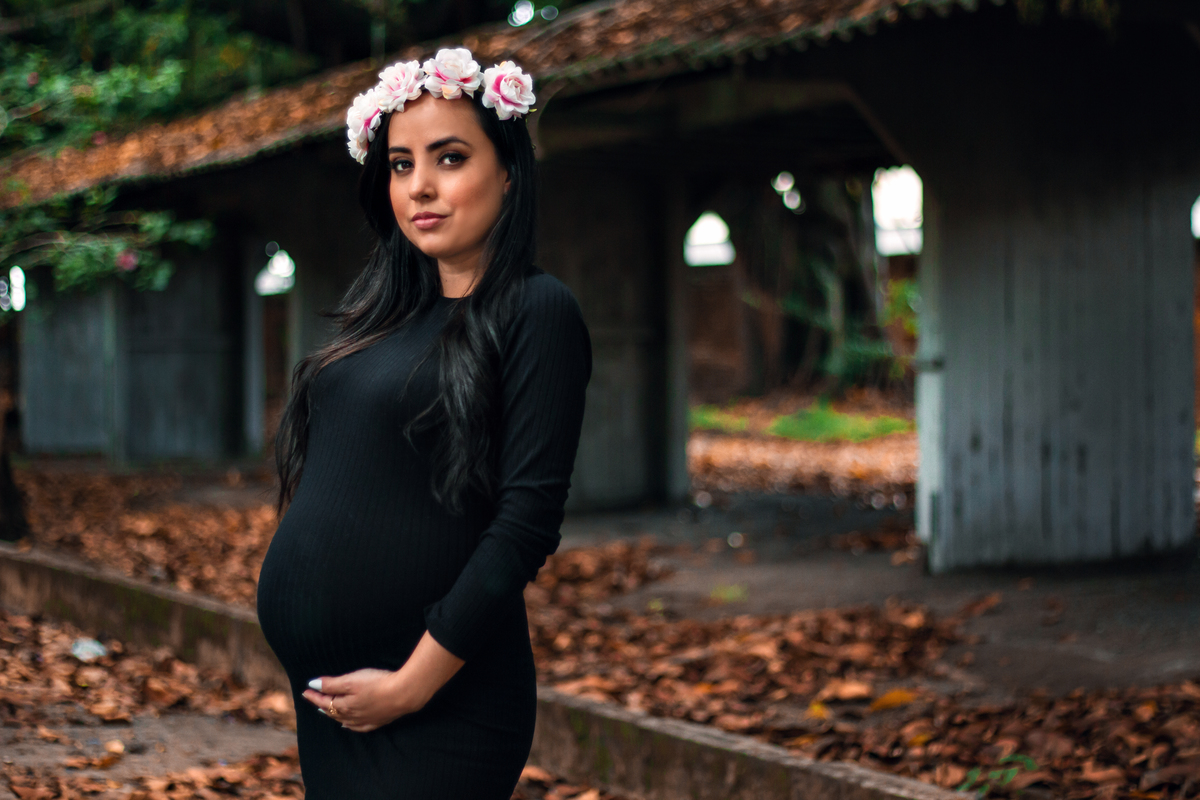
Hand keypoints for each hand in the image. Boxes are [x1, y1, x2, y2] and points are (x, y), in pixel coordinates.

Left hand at [302, 668, 416, 732]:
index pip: (325, 701)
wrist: (403, 694)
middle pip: (333, 711)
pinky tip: (347, 725)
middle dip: (322, 705)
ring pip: (343, 720)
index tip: (306, 690)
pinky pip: (358, 727)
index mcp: (344, 706)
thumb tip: (312, 685)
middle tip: (314, 699)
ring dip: (333, 715)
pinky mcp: (377, 721)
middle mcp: (352, 716)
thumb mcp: (352, 680)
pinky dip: (349, 726)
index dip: (314, 696)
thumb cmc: (377, 684)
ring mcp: (365, 720)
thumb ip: (332, 684)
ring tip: (326, 712)